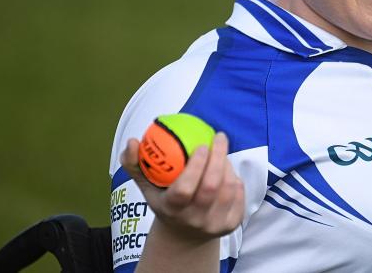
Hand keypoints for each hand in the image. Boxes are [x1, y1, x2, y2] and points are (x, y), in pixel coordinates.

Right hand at [121, 131, 244, 241]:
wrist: (184, 234)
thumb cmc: (165, 200)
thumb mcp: (147, 186)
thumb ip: (135, 164)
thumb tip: (132, 141)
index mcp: (172, 209)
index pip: (184, 189)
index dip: (196, 166)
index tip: (201, 145)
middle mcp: (194, 220)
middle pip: (210, 187)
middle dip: (218, 157)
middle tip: (219, 137)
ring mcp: (214, 224)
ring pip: (228, 188)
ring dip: (227, 165)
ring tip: (221, 153)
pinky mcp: (231, 224)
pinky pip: (239, 194)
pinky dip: (235, 177)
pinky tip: (227, 170)